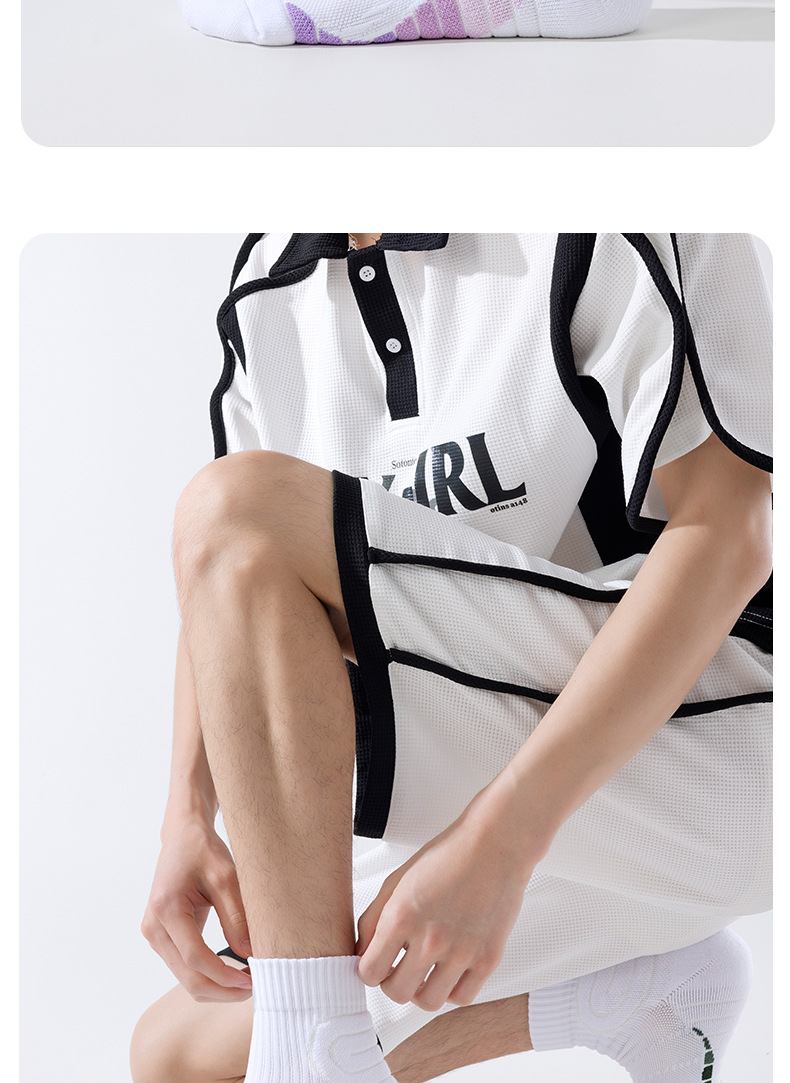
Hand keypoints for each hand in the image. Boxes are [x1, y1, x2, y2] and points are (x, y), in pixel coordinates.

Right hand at [141, 818, 252, 1001]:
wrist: (182, 836)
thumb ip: (237, 918)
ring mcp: (154, 935)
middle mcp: (153, 927)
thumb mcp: (226, 878)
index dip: (225, 976)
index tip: (253, 980)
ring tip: (248, 982)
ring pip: (185, 978)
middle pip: (188, 977)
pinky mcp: (162, 937)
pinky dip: (208, 975)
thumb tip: (250, 956)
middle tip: (255, 988)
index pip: (196, 958)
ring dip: (216, 987)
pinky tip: (232, 972)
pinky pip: (184, 967)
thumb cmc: (203, 851)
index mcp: (166, 910)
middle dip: (222, 990)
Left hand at [355, 800, 536, 1011]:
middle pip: (396, 992)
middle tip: (399, 968)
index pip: (369, 973)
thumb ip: (373, 918)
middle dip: (392, 982)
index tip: (376, 965)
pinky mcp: (487, 959)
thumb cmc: (449, 856)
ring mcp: (460, 952)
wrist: (495, 844)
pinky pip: (461, 997)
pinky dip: (451, 991)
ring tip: (424, 973)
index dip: (369, 970)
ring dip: (420, 991)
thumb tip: (362, 951)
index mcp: (401, 917)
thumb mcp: (398, 880)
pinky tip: (448, 973)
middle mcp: (430, 939)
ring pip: (427, 1002)